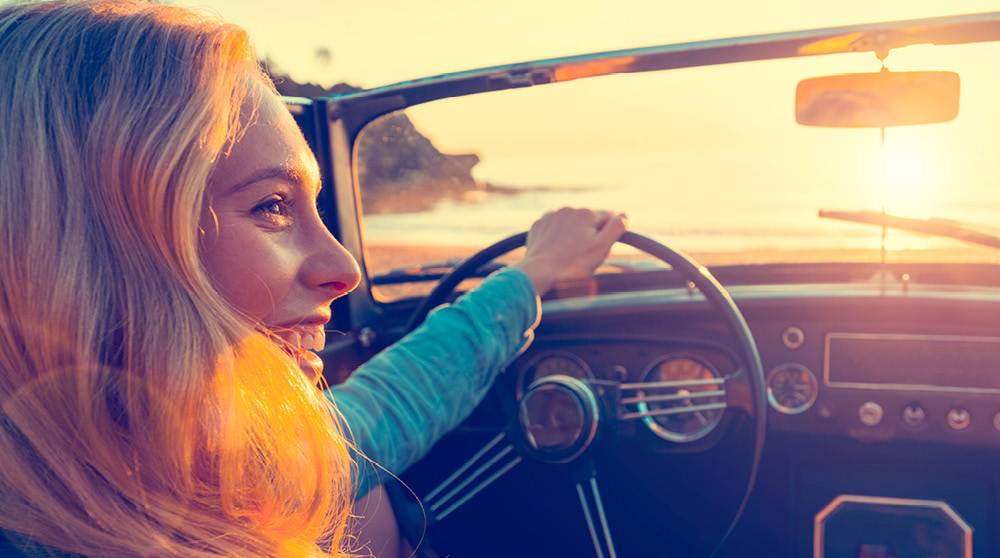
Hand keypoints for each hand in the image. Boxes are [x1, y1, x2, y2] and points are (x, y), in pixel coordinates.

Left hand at [513, 207, 627, 295]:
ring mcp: (552, 216)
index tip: (598, 250)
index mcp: (587, 213)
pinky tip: (557, 250)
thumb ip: (616, 227)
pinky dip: (558, 236)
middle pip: (588, 221)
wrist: (539, 272)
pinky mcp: (539, 225)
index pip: (608, 218)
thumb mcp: (602, 247)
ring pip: (571, 223)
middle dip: (590, 234)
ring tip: (569, 254)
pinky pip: (554, 227)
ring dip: (574, 234)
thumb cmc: (573, 264)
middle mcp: (569, 209)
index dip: (607, 235)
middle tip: (584, 255)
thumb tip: (624, 214)